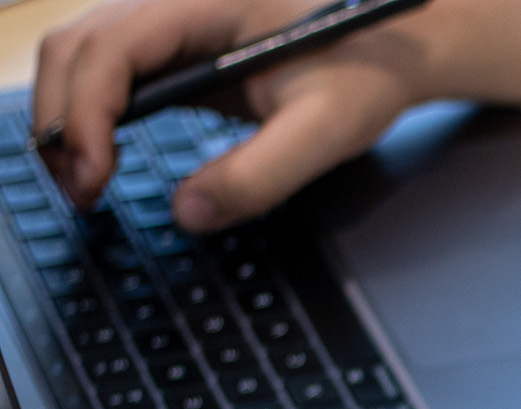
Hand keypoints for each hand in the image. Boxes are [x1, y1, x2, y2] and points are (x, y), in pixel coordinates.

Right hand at [33, 0, 447, 230]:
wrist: (397, 45)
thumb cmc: (369, 72)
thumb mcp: (328, 129)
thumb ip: (262, 173)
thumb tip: (189, 213)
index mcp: (204, 2)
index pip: (112, 49)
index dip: (86, 114)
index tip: (95, 178)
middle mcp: (173, 0)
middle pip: (75, 47)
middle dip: (61, 120)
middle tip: (80, 195)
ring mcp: (168, 19)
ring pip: (81, 55)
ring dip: (67, 117)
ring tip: (84, 185)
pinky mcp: (174, 45)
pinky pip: (109, 69)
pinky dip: (91, 112)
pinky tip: (100, 158)